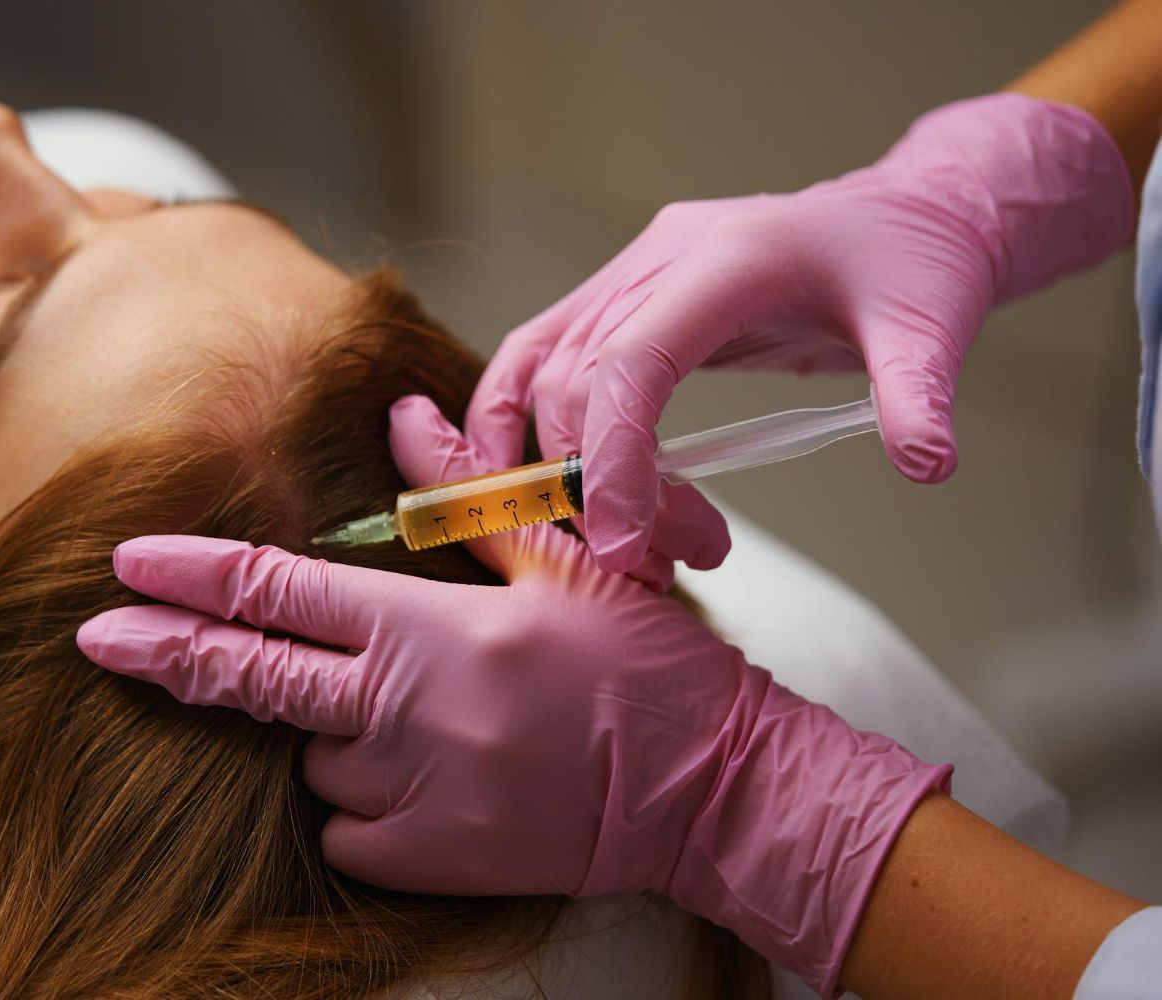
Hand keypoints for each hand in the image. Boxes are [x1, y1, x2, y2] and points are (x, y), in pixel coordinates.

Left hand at [78, 394, 951, 994]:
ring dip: (332, 731)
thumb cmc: (644, 669)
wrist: (711, 793)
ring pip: (313, 757)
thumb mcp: (565, 561)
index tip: (126, 565)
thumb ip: (466, 494)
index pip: (281, 592)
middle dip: (163, 654)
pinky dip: (361, 800)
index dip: (194, 574)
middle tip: (95, 639)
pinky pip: (346, 826)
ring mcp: (412, 796)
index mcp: (432, 629)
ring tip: (426, 716)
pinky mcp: (427, 861)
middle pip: (251, 679)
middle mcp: (406, 715)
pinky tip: (429, 778)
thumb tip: (402, 418)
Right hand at [468, 93, 1132, 572]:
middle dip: (599, 485)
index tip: (624, 542)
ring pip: (539, 371)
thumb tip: (924, 466)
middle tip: (664, 559)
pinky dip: (511, 416)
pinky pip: (537, 354)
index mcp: (728, 259)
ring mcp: (628, 274)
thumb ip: (920, 395)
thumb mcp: (933, 327)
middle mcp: (659, 260)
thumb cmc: (912, 266)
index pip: (633, 361)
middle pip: (577, 381)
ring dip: (551, 466)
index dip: (613, 456)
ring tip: (614, 543)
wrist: (899, 218)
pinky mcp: (619, 297)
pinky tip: (517, 476)